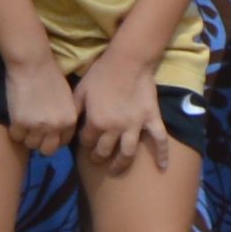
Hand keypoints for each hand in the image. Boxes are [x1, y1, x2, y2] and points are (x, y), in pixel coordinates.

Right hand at [2, 51, 78, 159]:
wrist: (32, 63)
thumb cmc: (50, 75)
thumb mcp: (67, 99)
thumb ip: (64, 117)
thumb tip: (57, 132)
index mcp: (70, 120)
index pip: (63, 142)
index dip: (53, 138)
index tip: (46, 133)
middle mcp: (56, 126)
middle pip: (47, 150)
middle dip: (41, 143)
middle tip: (34, 132)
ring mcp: (38, 126)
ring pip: (31, 144)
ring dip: (26, 136)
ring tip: (24, 123)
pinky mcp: (20, 122)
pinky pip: (16, 136)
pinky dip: (14, 130)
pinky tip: (15, 118)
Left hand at [72, 53, 168, 178]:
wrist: (127, 60)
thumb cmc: (101, 73)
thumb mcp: (81, 90)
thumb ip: (75, 110)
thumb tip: (67, 126)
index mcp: (96, 122)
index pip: (87, 141)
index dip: (84, 142)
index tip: (84, 142)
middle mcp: (115, 129)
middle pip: (105, 151)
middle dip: (97, 157)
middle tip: (96, 160)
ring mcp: (135, 126)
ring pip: (128, 153)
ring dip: (121, 164)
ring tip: (115, 170)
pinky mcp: (151, 119)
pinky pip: (159, 140)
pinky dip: (162, 155)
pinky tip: (162, 168)